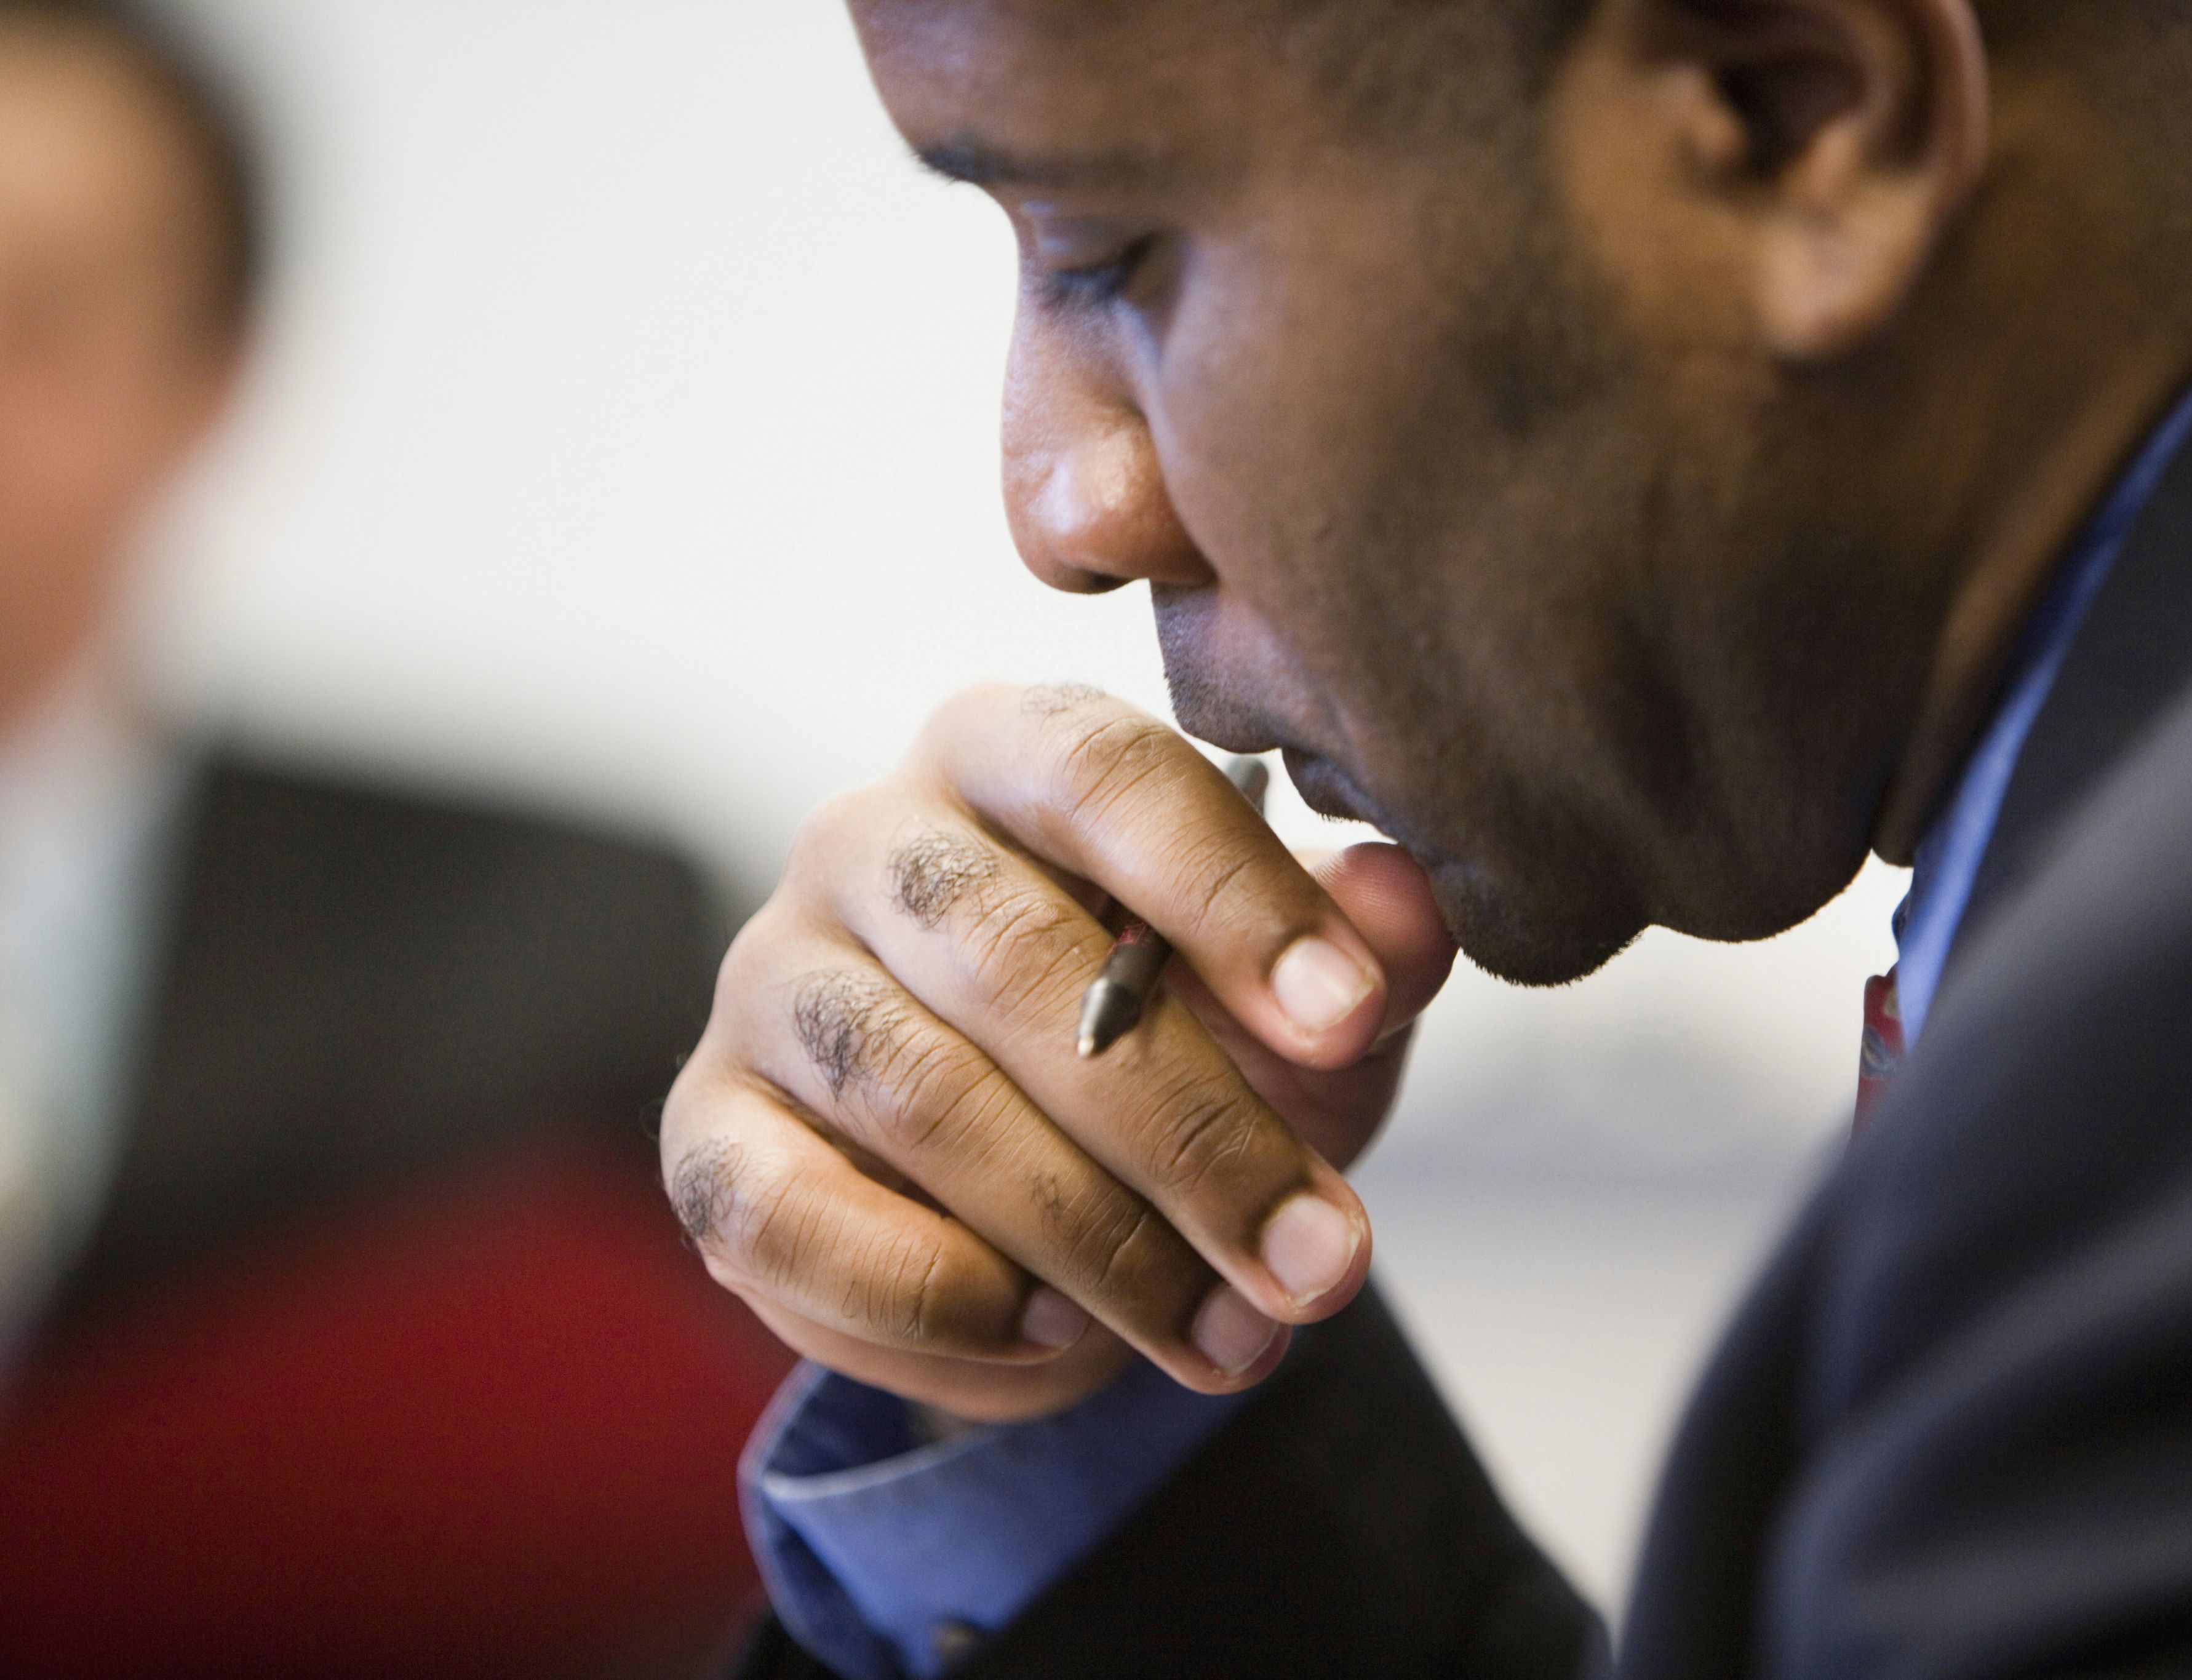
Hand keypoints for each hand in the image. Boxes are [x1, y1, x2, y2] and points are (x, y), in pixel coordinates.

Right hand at [659, 684, 1455, 1422]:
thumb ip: (1368, 953)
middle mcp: (869, 839)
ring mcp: (770, 981)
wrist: (1057, 1202)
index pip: (1105, 776)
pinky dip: (932, 1291)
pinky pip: (785, 1214)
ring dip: (1096, 1240)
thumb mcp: (1307, 1010)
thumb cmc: (1193, 1051)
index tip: (1348, 1027)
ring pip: (922, 1097)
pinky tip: (1051, 1331)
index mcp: (1012, 752)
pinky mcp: (708, 1132)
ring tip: (1231, 1333)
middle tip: (1321, 1262)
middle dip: (1193, 1134)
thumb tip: (1395, 912)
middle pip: (1017, 958)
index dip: (1232, 899)